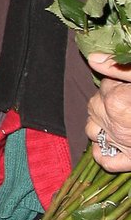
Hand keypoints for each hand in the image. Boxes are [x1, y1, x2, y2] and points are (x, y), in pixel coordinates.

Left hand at [86, 52, 130, 173]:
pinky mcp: (129, 161)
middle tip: (128, 98)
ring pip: (92, 130)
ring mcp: (119, 144)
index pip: (106, 84)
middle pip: (96, 105)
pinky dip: (103, 152)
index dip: (120, 81)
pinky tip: (114, 144)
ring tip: (121, 117)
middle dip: (109, 99)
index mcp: (116, 101)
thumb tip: (93, 58)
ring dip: (101, 122)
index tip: (130, 83)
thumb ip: (121, 68)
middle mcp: (111, 124)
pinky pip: (104, 159)